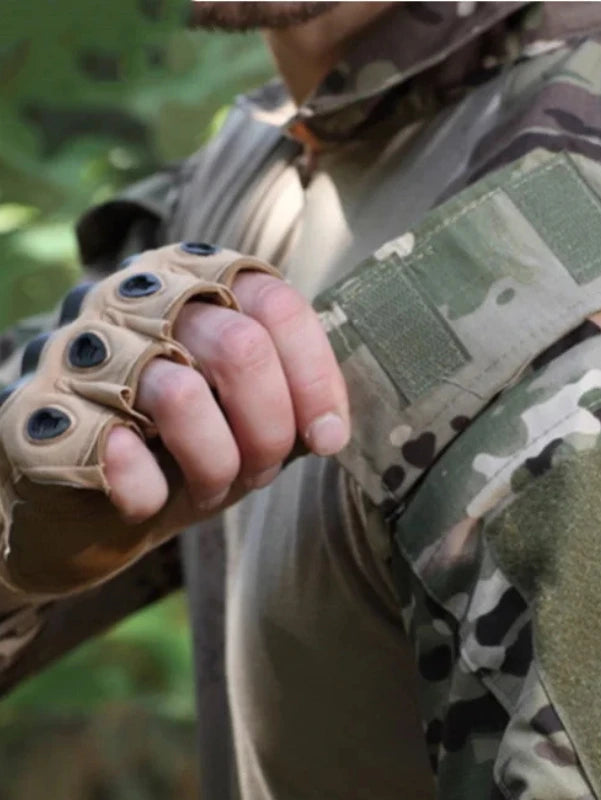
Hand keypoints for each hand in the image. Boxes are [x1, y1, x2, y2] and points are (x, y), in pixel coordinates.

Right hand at [103, 270, 349, 522]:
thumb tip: (330, 430)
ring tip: (212, 487)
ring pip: (180, 394)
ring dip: (216, 464)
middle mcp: (138, 298)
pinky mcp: (40, 411)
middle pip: (240, 347)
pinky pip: (117, 453)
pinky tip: (148, 498)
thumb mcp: (251, 413)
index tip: (328, 438)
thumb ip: (291, 399)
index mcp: (198, 283)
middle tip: (262, 470)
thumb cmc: (186, 444)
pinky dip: (151, 492)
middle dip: (270, 428)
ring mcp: (82, 348)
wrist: (89, 498)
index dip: (315, 378)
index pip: (276, 306)